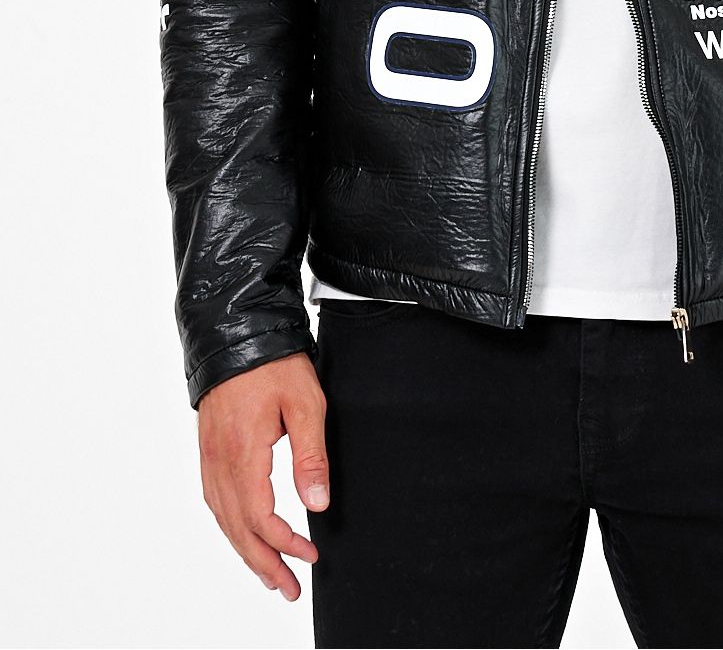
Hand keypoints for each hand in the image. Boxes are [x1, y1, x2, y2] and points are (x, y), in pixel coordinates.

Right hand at [197, 350, 329, 599]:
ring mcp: (209, 456)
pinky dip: (230, 526)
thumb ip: (310, 457)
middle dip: (264, 564)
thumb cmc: (274, 364)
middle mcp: (220, 462)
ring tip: (269, 573)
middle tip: (289, 588)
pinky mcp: (208, 449)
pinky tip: (244, 534)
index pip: (260, 518)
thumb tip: (317, 506)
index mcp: (243, 454)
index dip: (285, 544)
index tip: (310, 555)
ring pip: (223, 519)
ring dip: (245, 551)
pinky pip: (215, 500)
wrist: (236, 332)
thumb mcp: (305, 404)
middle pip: (238, 529)